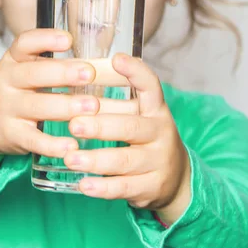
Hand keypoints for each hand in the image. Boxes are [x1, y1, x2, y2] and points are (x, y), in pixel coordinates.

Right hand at [0, 29, 98, 185]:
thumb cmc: (20, 91)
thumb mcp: (29, 70)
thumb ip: (55, 64)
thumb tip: (100, 61)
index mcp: (13, 60)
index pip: (24, 43)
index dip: (45, 39)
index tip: (69, 40)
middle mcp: (6, 81)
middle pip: (33, 74)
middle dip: (63, 73)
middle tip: (90, 73)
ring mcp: (7, 109)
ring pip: (36, 106)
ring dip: (65, 106)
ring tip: (92, 106)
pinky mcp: (11, 135)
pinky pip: (33, 140)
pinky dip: (53, 144)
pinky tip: (72, 145)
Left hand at [64, 54, 190, 224]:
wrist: (177, 179)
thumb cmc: (146, 139)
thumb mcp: (141, 116)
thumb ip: (118, 101)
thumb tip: (76, 77)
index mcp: (156, 110)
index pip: (151, 86)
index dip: (135, 72)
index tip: (116, 59)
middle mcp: (161, 133)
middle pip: (131, 128)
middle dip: (101, 126)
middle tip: (73, 124)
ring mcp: (158, 162)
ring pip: (125, 160)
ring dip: (96, 160)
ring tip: (70, 158)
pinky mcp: (151, 187)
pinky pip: (125, 188)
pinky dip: (102, 188)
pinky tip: (83, 185)